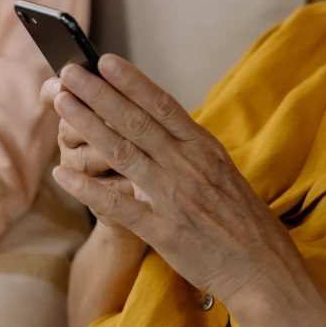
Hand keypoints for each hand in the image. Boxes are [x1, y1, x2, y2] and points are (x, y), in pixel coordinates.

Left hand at [51, 56, 325, 324]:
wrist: (263, 265)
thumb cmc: (242, 218)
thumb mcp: (222, 172)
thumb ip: (189, 152)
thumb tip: (157, 130)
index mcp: (206, 148)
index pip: (163, 106)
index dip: (132, 82)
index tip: (106, 61)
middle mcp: (190, 165)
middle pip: (137, 121)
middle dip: (100, 94)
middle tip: (71, 72)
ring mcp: (176, 197)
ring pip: (124, 152)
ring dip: (89, 126)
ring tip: (63, 104)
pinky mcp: (164, 231)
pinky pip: (119, 206)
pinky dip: (88, 189)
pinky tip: (62, 175)